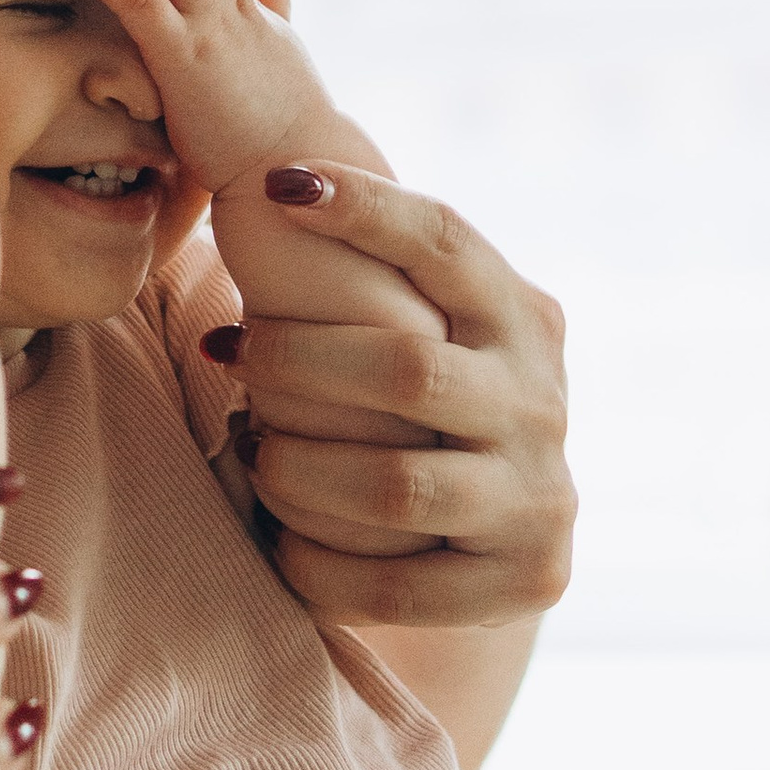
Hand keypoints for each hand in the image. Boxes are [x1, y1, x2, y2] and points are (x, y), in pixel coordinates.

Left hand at [211, 164, 574, 627]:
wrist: (501, 538)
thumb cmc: (425, 402)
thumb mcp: (428, 325)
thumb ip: (374, 274)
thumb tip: (265, 183)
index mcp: (520, 315)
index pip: (446, 241)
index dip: (364, 208)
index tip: (275, 187)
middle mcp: (540, 399)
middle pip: (403, 368)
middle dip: (294, 358)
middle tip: (229, 349)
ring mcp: (539, 494)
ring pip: (393, 485)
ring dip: (295, 467)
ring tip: (252, 449)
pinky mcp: (525, 580)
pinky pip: (393, 585)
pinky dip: (314, 560)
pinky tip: (277, 537)